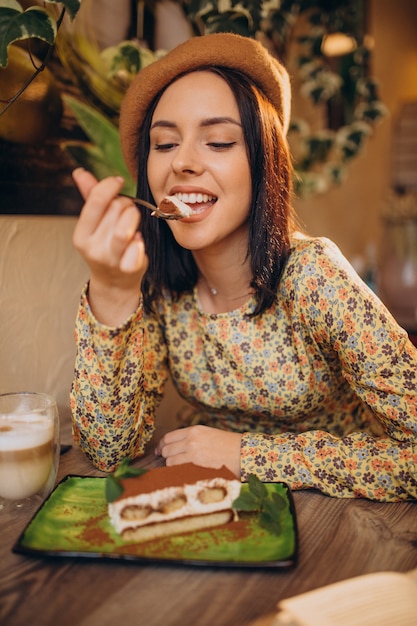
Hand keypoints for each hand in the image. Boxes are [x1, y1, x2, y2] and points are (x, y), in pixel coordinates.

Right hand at [72, 169, 148, 323]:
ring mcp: (110, 259)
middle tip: (127, 212)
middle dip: (125, 204)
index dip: (109, 186)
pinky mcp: (128, 267)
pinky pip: (137, 246)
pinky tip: (137, 242)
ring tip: (133, 223)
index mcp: (81, 234)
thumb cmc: (107, 246)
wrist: (115, 282)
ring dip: (134, 218)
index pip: (96, 200)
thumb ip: (90, 197)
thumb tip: (80, 172)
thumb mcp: (95, 224)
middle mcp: (92, 247)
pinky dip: (139, 240)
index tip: (118, 182)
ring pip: (126, 226)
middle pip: (116, 209)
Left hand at [155, 425, 241, 477]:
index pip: (168, 437)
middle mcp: (191, 440)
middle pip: (166, 449)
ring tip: (180, 469)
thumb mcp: (209, 434)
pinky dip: (177, 473)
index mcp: (194, 430)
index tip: (160, 451)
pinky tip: (183, 474)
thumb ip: (192, 438)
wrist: (244, 454)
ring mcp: (193, 453)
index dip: (161, 445)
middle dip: (165, 456)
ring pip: (169, 461)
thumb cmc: (229, 446)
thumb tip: (176, 447)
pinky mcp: (196, 466)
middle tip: (168, 461)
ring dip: (172, 466)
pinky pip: (177, 470)